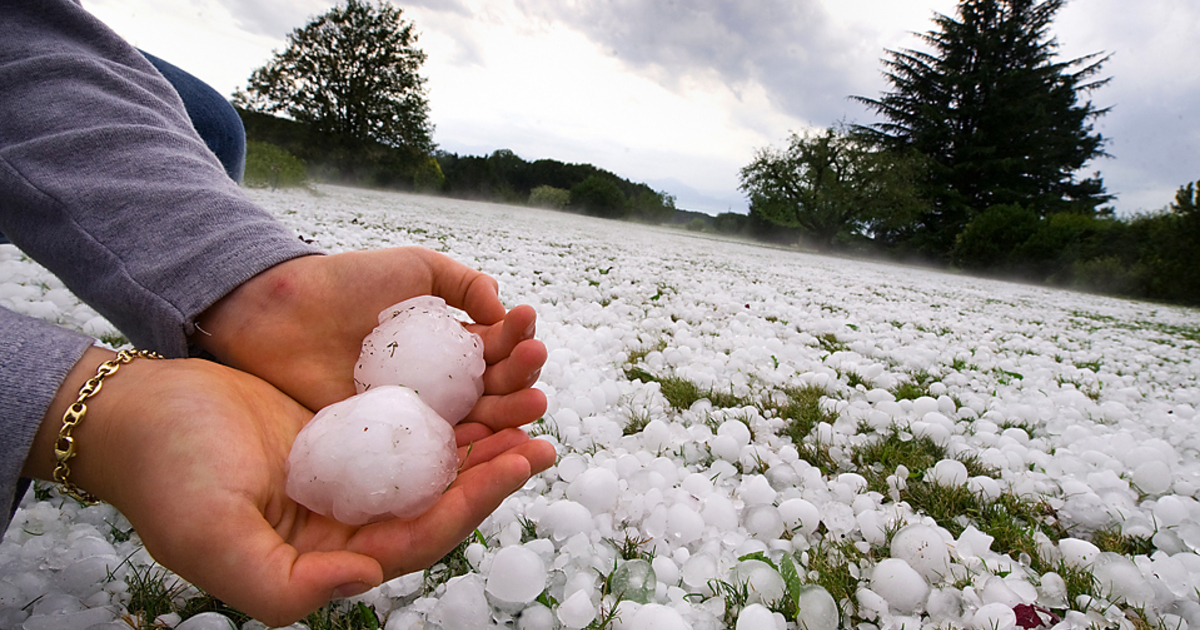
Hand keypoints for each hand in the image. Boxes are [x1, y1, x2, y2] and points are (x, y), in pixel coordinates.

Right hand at [24, 347, 556, 625]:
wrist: (136, 414)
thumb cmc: (165, 475)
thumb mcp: (210, 536)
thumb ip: (282, 582)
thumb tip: (368, 577)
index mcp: (329, 554)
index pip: (421, 536)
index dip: (473, 504)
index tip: (518, 460)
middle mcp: (349, 521)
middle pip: (441, 501)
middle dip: (494, 470)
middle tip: (542, 433)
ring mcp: (350, 475)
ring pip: (433, 463)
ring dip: (481, 436)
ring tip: (526, 400)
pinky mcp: (346, 433)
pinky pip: (410, 424)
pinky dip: (446, 405)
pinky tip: (477, 378)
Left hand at [194, 247, 547, 433]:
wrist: (282, 313)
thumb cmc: (346, 284)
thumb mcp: (415, 268)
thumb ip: (463, 283)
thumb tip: (502, 308)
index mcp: (449, 343)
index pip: (496, 348)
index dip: (516, 337)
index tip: (526, 322)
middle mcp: (440, 382)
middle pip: (495, 387)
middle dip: (522, 376)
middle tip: (532, 363)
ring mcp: (417, 413)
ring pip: (476, 420)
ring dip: (511, 413)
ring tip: (534, 401)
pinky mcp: (391, 439)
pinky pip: (436, 449)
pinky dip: (470, 448)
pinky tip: (493, 439)